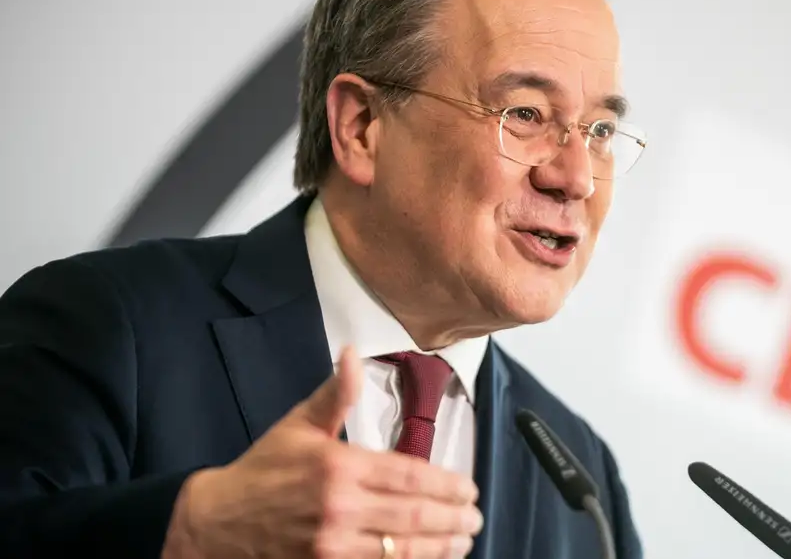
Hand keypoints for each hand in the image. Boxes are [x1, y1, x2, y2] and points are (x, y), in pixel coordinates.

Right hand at [162, 346, 482, 558]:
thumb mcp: (298, 427)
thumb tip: (352, 353)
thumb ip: (335, 394)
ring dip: (441, 546)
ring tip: (463, 540)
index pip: (409, 476)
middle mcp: (340, 508)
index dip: (447, 485)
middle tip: (474, 516)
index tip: (469, 489)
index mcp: (339, 467)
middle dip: (453, 517)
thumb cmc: (261, 473)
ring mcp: (333, 546)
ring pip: (403, 549)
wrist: (213, 524)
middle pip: (414, 515)